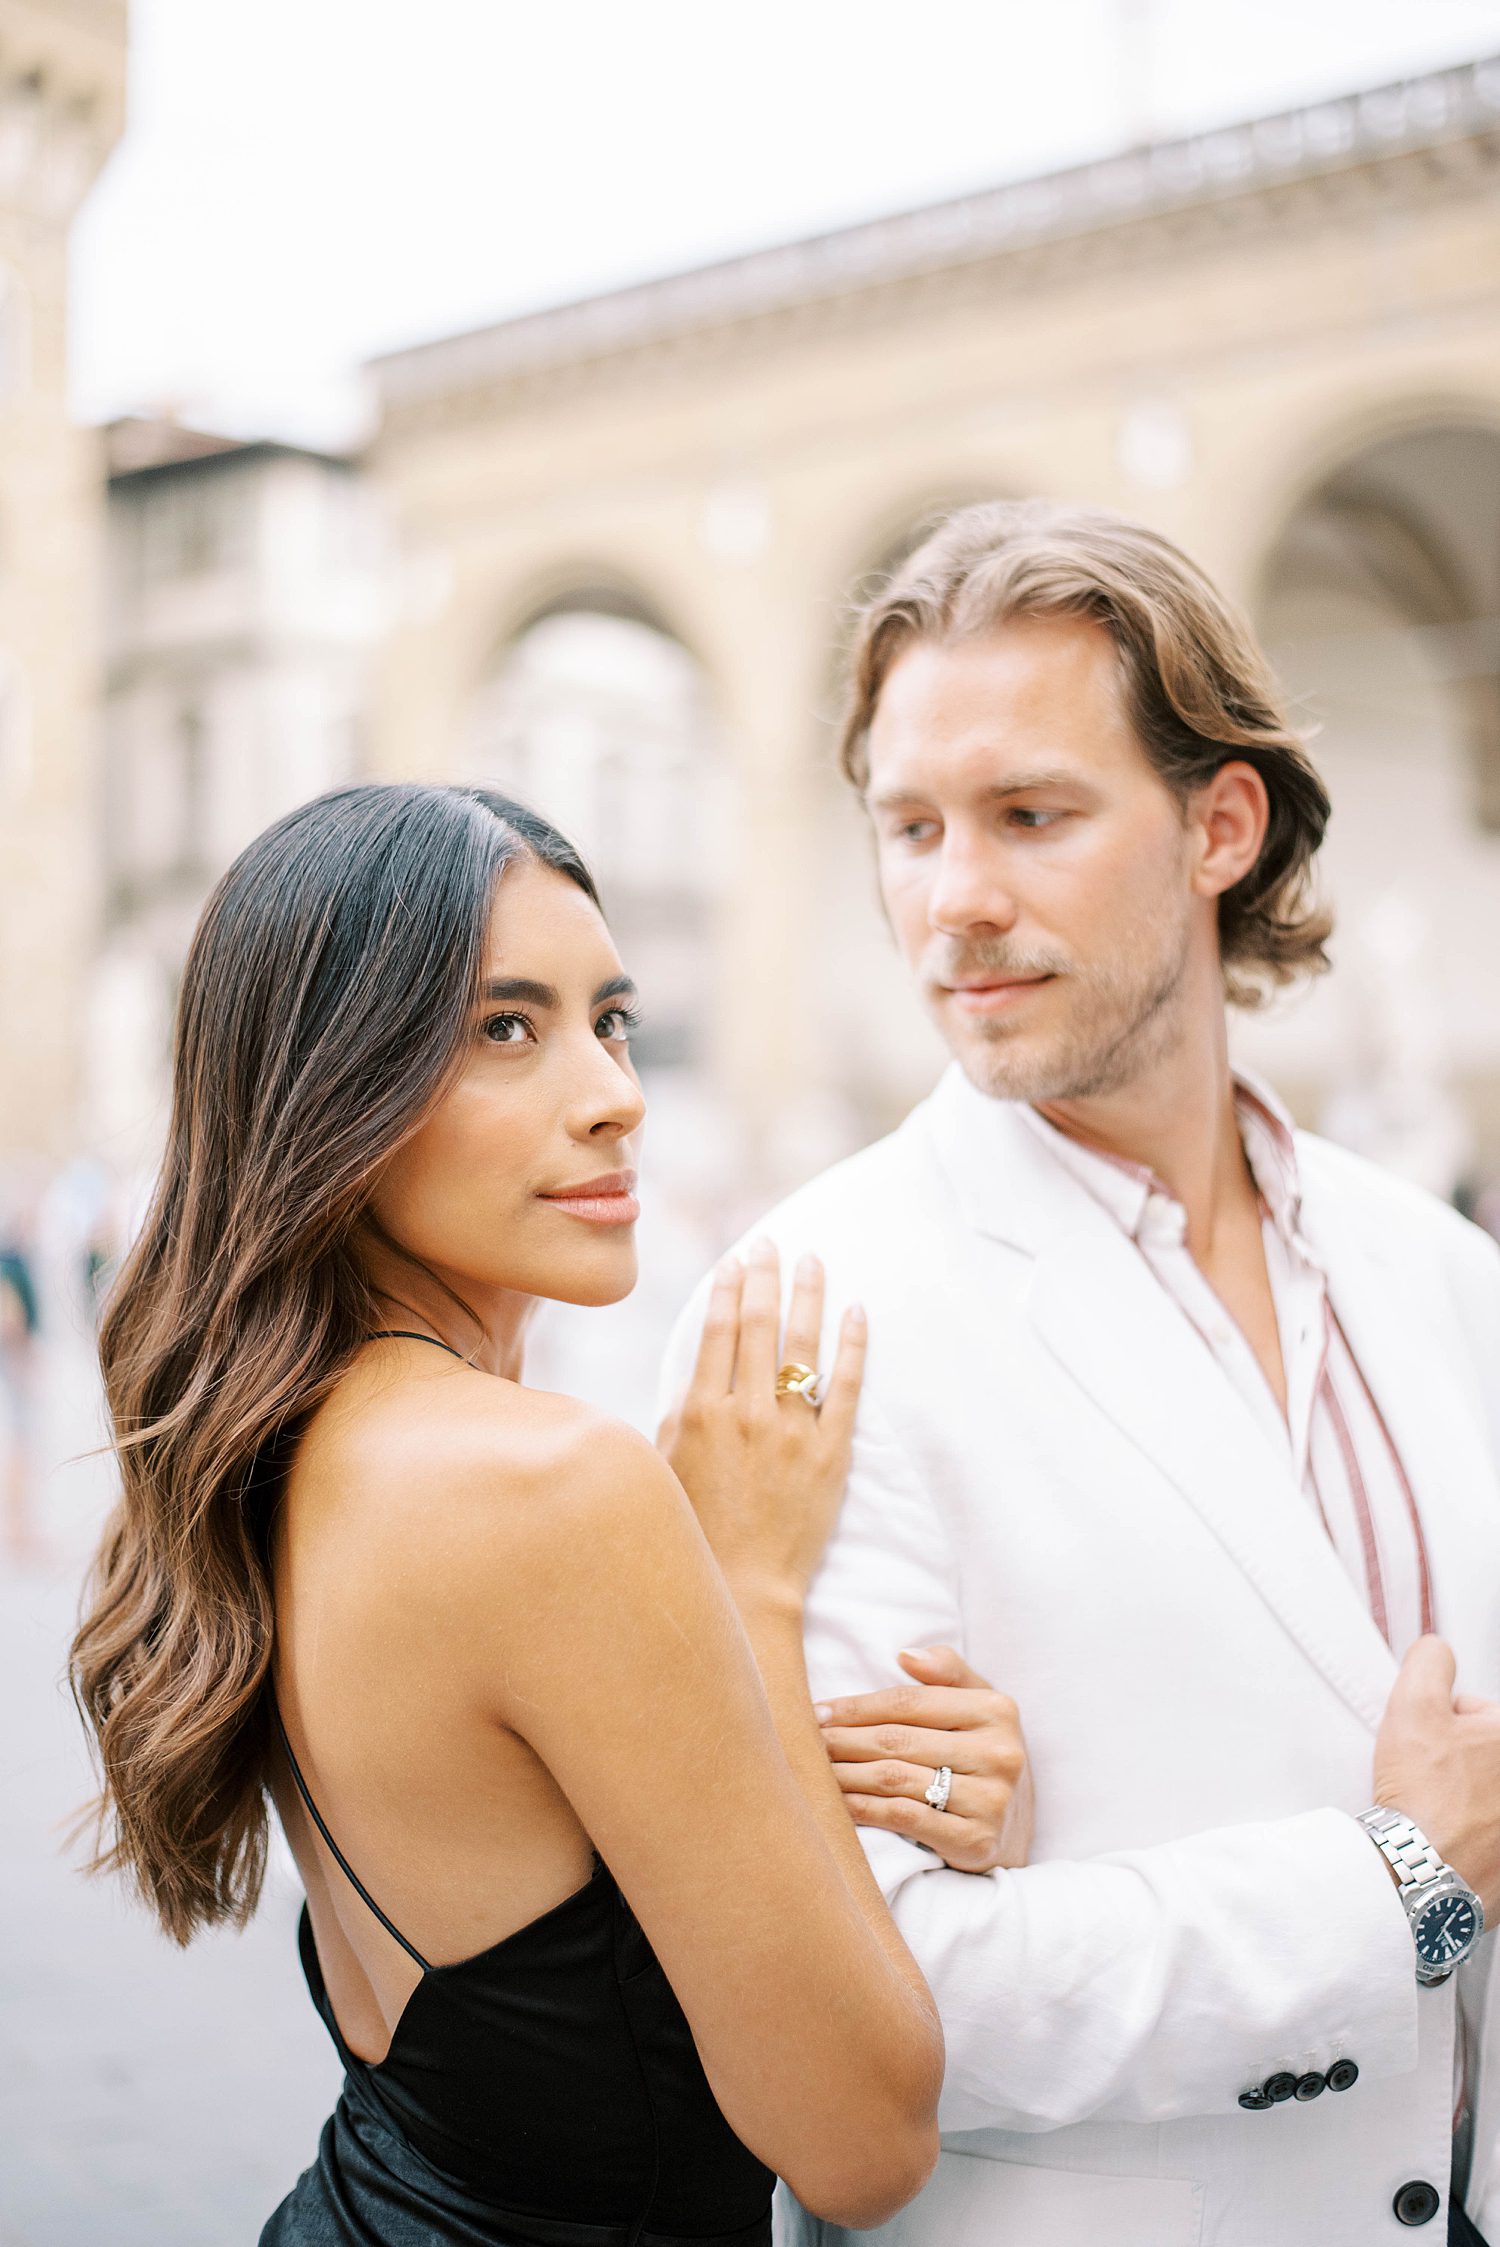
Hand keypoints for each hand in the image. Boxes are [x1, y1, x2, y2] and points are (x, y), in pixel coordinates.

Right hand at [659, 1240, 865, 1609]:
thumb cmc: (694, 1532)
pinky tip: (857, 1311)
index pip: (717, 1331)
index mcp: (700, 1412)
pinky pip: (847, 1387)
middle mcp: (746, 1412)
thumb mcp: (665, 1466)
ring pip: (803, 1346)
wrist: (742, 1588)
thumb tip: (691, 1372)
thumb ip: (678, 1414)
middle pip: (759, 1326)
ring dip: (808, 1296)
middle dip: (765, 1277)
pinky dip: (853, 1346)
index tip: (735, 1259)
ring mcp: (792, 1431)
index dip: (727, 1289)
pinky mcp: (831, 1454)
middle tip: (772, 1242)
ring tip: (813, 1261)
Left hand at [815, 1646, 1032, 1874]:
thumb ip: (948, 1671)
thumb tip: (905, 1655)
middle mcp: (1000, 1753)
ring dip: (846, 1774)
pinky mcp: (976, 1841)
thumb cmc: (982, 1755)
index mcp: (997, 1709)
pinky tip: (839, 1803)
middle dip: (844, 1740)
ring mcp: (991, 1800)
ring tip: (815, 1771)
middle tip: (807, 1742)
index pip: (910, 1702)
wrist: (1015, 1829)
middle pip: (899, 1740)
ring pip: (896, 1779)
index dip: (858, 1706)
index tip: (818, 1711)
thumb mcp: (979, 1705)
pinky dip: (864, 1809)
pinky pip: (904, 1818)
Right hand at [1372, 1635, 1499, 1919]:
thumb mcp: (1414, 1706)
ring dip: (1459, 1796)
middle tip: (1427, 1777)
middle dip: (1454, 1759)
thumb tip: (1436, 1652)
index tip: (1428, 1745)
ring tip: (1432, 1809)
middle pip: (1480, 1753)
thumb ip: (1429, 1663)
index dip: (1441, 1721)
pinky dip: (1466, 1832)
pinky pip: (1482, 1833)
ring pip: (1480, 1793)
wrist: (1424, 1873)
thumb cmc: (1425, 1799)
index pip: (1476, 1712)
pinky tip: (1444, 1835)